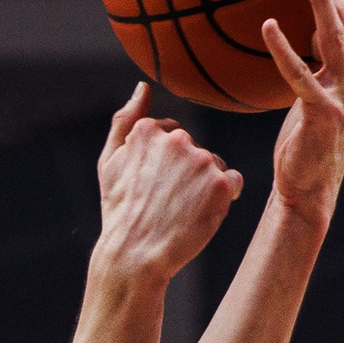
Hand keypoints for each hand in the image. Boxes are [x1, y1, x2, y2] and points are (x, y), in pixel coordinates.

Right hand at [94, 83, 243, 281]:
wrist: (135, 255)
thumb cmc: (120, 212)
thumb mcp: (110, 163)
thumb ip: (125, 120)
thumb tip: (143, 87)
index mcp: (149, 129)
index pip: (173, 136)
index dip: (166, 166)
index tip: (153, 188)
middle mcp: (177, 138)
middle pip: (196, 150)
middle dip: (188, 174)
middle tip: (168, 203)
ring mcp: (200, 160)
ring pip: (215, 166)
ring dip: (206, 186)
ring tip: (183, 211)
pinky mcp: (221, 183)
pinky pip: (234, 182)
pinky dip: (224, 198)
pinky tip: (202, 214)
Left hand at [266, 0, 343, 216]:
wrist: (311, 189)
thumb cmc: (308, 146)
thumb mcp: (318, 101)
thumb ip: (323, 71)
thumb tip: (333, 48)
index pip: (343, 16)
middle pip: (342, 17)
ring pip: (332, 38)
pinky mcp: (323, 116)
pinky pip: (301, 77)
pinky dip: (285, 51)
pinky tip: (268, 27)